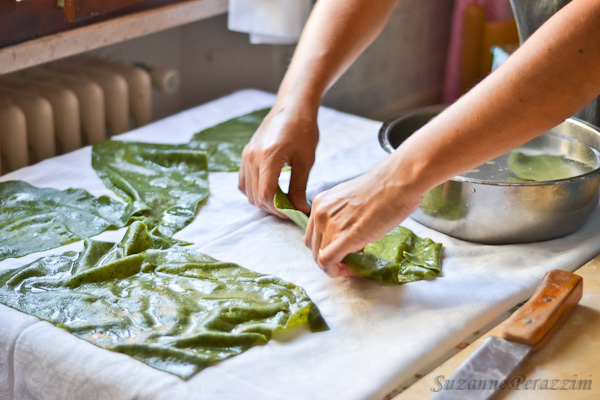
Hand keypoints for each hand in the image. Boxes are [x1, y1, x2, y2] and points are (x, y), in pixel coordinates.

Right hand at [239, 103, 318, 216]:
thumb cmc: (303, 130)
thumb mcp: (305, 161)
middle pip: (256, 196)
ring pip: (247, 191)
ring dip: (263, 200)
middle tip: (291, 209)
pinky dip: (254, 190)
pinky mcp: (245, 154)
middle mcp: (252, 157)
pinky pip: (243, 181)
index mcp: (268, 157)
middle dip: (273, 208)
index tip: (294, 213)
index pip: (266, 195)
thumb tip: (300, 211)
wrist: (293, 106)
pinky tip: (270, 189)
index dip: (280, 210)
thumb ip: (299, 188)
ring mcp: (246, 156)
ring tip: (282, 200)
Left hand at [305, 159, 423, 276]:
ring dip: (333, 266)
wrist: (400, 180)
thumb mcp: (353, 201)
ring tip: (350, 265)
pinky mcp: (345, 236)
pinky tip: (348, 270)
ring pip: (319, 257)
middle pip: (313, 247)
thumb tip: (348, 239)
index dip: (323, 248)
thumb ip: (343, 217)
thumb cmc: (384, 188)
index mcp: (321, 202)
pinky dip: (335, 271)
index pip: (312, 234)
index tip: (339, 253)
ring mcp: (331, 224)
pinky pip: (328, 261)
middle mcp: (320, 213)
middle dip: (328, 260)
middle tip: (346, 263)